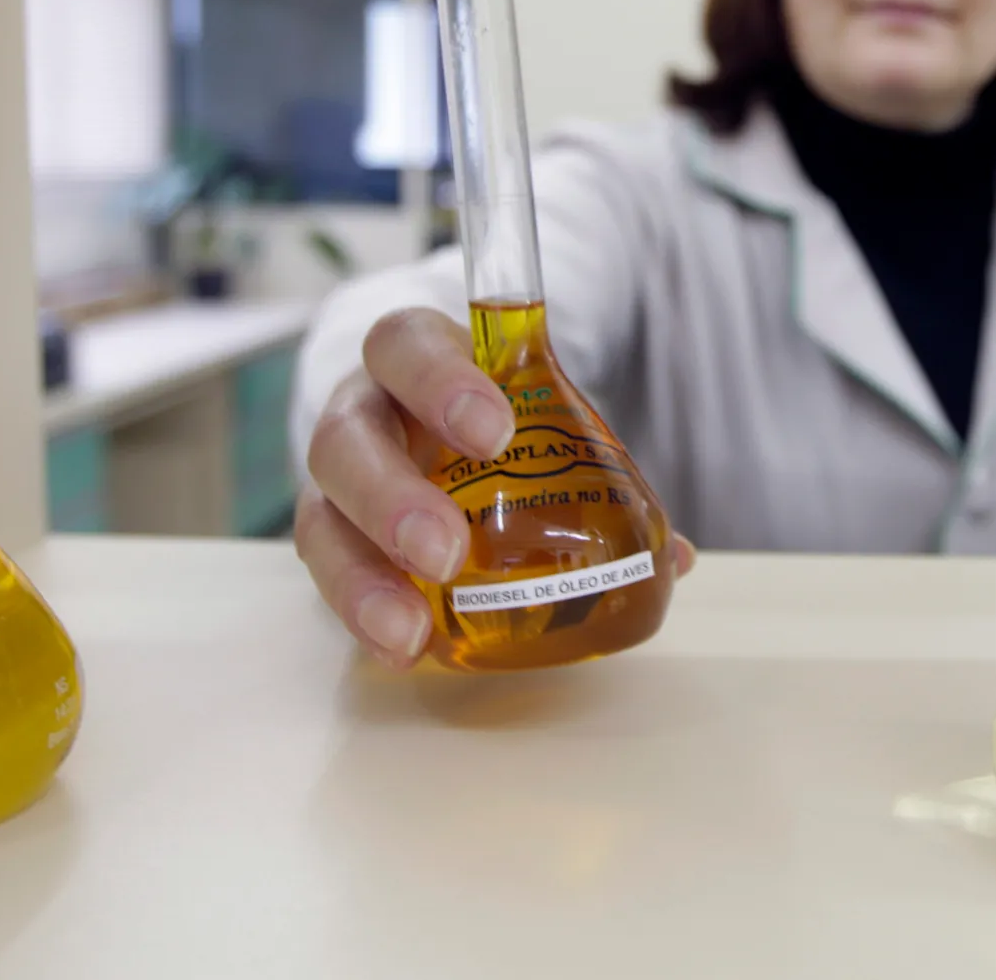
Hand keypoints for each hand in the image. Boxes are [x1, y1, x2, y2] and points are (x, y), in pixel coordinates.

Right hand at [296, 306, 693, 667]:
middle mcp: (361, 415)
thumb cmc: (493, 428)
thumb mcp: (540, 425)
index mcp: (414, 362)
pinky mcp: (332, 545)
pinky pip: (328, 579)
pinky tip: (401, 650)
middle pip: (345, 438)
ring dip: (364, 575)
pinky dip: (362, 615)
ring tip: (411, 626)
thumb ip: (599, 475)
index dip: (441, 380)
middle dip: (392, 495)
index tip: (495, 429)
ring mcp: (337, 485)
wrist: (426, 444)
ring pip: (321, 516)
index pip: (407, 345)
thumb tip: (674, 555)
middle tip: (449, 551)